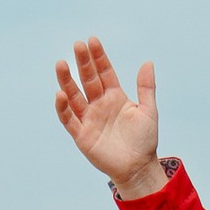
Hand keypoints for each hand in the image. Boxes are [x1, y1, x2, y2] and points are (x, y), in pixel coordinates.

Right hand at [53, 36, 164, 196]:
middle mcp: (99, 105)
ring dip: (67, 81)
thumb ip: (146, 88)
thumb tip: (148, 63)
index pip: (104, 72)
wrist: (138, 168)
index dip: (98, 57)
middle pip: (88, 80)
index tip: (92, 40)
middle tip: (77, 45)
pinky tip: (60, 94)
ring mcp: (89, 119)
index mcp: (114, 96)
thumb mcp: (148, 111)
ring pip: (74, 96)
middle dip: (82, 63)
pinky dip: (63, 108)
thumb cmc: (145, 141)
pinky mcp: (82, 135)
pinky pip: (69, 120)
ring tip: (61, 64)